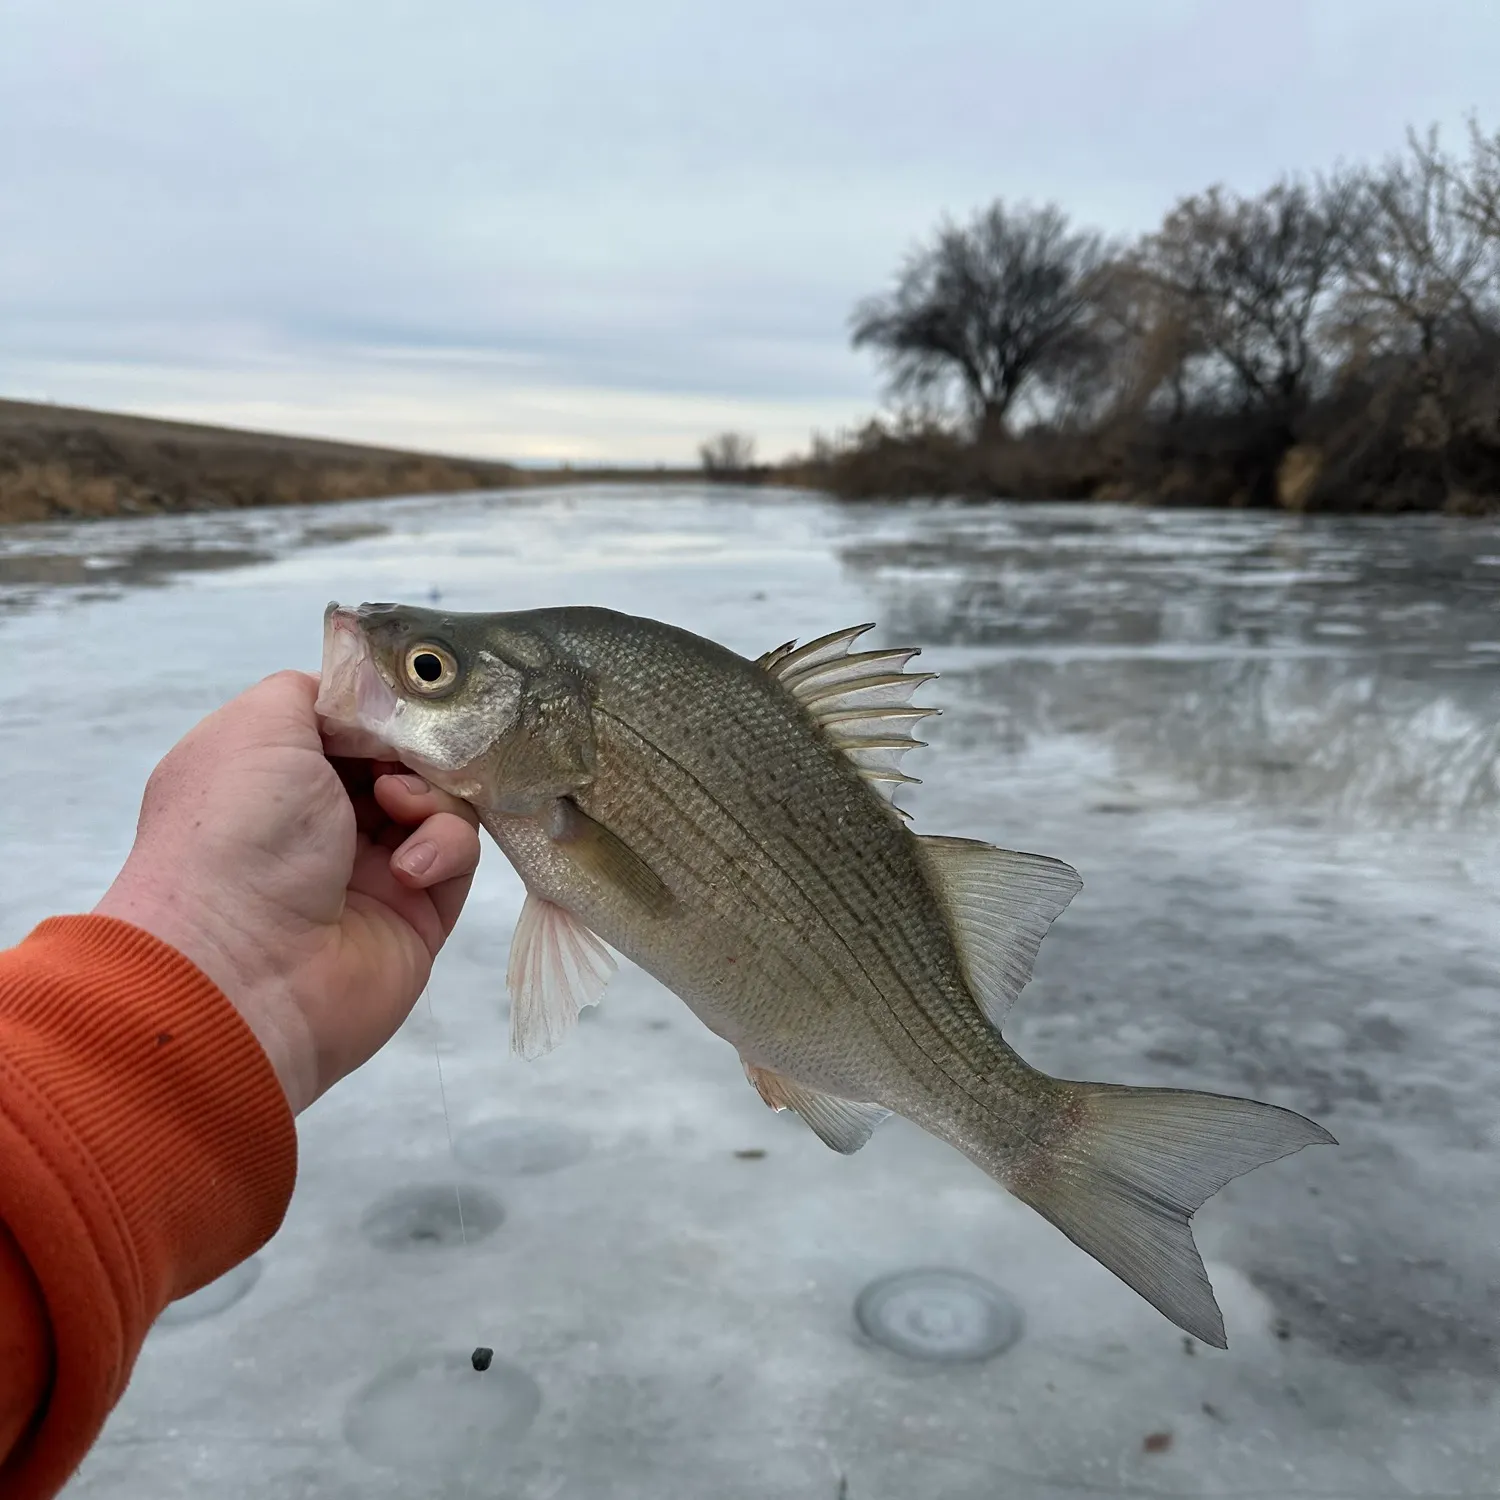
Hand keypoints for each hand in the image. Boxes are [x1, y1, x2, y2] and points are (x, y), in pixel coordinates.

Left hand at [94, 670, 481, 1114]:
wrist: (245, 974)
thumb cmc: (237, 836)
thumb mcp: (256, 729)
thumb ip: (315, 690)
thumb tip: (364, 696)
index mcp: (270, 774)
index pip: (347, 722)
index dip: (379, 705)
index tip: (406, 694)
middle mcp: (317, 820)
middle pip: (401, 756)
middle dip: (415, 745)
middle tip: (411, 750)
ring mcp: (371, 867)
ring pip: (439, 798)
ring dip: (429, 794)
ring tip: (399, 809)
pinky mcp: (420, 910)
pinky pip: (458, 854)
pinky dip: (443, 847)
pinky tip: (409, 869)